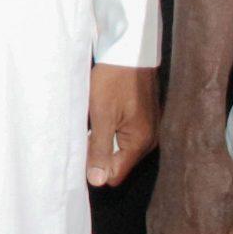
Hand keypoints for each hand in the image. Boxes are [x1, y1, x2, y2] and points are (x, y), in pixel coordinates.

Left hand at [87, 64, 157, 186]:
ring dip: (104, 142)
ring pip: (120, 150)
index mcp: (140, 143)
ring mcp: (149, 130)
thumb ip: (99, 150)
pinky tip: (104, 116)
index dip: (96, 168)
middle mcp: (149, 141)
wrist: (129, 52)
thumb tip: (97, 181)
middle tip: (86, 133)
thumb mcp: (101, 116)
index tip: (83, 149)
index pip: (115, 175)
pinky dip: (112, 131)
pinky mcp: (145, 120)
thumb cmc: (114, 80)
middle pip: (118, 164)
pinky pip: (126, 137)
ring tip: (94, 122)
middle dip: (100, 155)